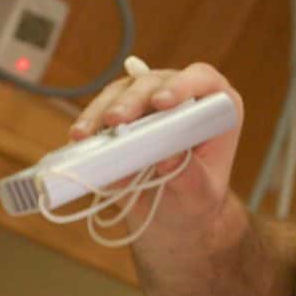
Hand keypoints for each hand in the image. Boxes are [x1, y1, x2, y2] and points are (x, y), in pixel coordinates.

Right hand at [69, 63, 244, 228]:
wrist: (171, 214)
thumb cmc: (195, 200)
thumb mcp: (200, 195)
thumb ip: (191, 177)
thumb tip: (170, 157)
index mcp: (216, 108)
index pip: (203, 81)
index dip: (183, 85)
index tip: (162, 102)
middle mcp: (183, 96)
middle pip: (155, 83)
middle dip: (132, 101)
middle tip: (116, 121)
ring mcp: (149, 102)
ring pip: (122, 92)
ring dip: (102, 111)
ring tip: (86, 134)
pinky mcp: (122, 114)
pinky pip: (103, 110)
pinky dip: (90, 124)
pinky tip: (79, 138)